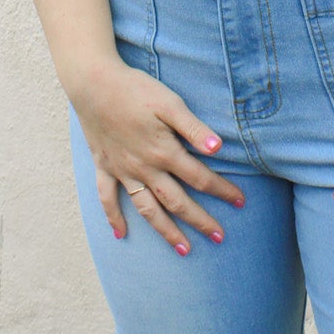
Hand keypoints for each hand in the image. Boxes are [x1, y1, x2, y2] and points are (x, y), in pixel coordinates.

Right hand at [69, 57, 245, 254]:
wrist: (93, 83)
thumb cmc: (135, 89)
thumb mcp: (169, 103)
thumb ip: (193, 128)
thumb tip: (219, 148)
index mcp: (164, 152)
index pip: (200, 178)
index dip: (222, 190)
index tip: (240, 202)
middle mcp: (144, 168)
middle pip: (177, 202)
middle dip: (200, 221)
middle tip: (220, 237)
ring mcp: (123, 171)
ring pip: (148, 209)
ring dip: (167, 231)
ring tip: (184, 250)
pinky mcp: (104, 166)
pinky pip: (107, 198)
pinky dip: (113, 217)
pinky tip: (121, 234)